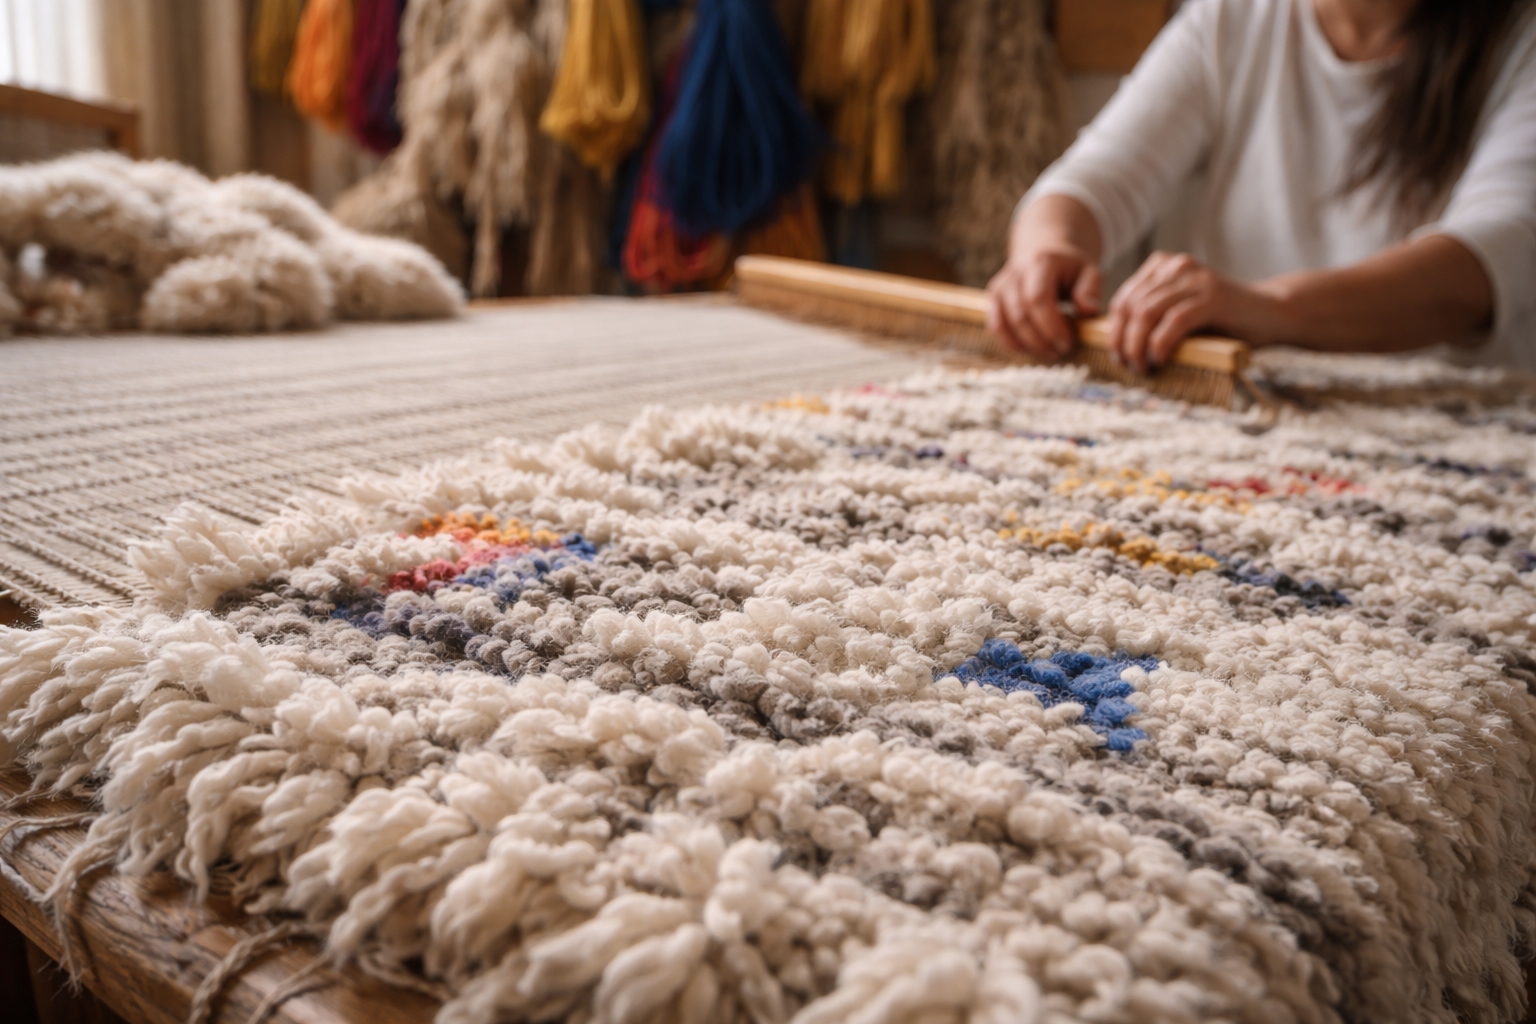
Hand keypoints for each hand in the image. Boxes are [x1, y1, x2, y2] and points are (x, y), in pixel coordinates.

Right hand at [986, 245, 1103, 361]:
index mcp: (1041, 262)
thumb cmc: (1070, 269)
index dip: (1051, 325)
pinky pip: (996, 326)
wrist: (1044, 254)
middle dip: (1041, 340)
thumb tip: (1087, 310)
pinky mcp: (994, 298)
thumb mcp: (1089, 273)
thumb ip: (1090, 291)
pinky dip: (1012, 342)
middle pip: (1021, 314)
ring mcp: (1001, 285)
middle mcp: (1016, 272)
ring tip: (1050, 352)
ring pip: (1006, 323)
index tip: (1068, 344)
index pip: (1038, 298)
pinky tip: (1031, 349)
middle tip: (1061, 353)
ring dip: (1028, 344)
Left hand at [1107, 251, 1279, 371]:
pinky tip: (1159, 360)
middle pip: (1131, 306)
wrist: (1271, 313)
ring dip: (1138, 346)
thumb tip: (1116, 344)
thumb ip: (1152, 318)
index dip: (1114, 331)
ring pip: (1147, 313)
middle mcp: (1177, 267)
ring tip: (1142, 367)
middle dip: (1123, 341)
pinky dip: (1160, 344)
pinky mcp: (1212, 298)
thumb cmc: (1222, 321)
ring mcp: (1195, 280)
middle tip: (1128, 366)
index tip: (1117, 356)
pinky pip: (1174, 321)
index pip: (1123, 299)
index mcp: (1163, 266)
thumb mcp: (1179, 312)